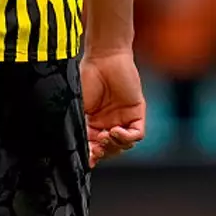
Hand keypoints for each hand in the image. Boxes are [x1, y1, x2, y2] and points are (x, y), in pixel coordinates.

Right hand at [80, 50, 145, 167]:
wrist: (103, 58)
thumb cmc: (87, 77)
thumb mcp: (78, 107)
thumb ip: (81, 128)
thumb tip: (81, 150)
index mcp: (94, 123)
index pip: (96, 147)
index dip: (92, 155)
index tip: (87, 157)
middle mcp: (109, 122)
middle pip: (111, 150)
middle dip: (104, 151)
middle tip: (96, 146)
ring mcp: (124, 118)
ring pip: (124, 145)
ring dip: (114, 145)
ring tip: (105, 135)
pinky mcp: (136, 112)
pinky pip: (136, 134)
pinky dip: (126, 137)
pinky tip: (115, 131)